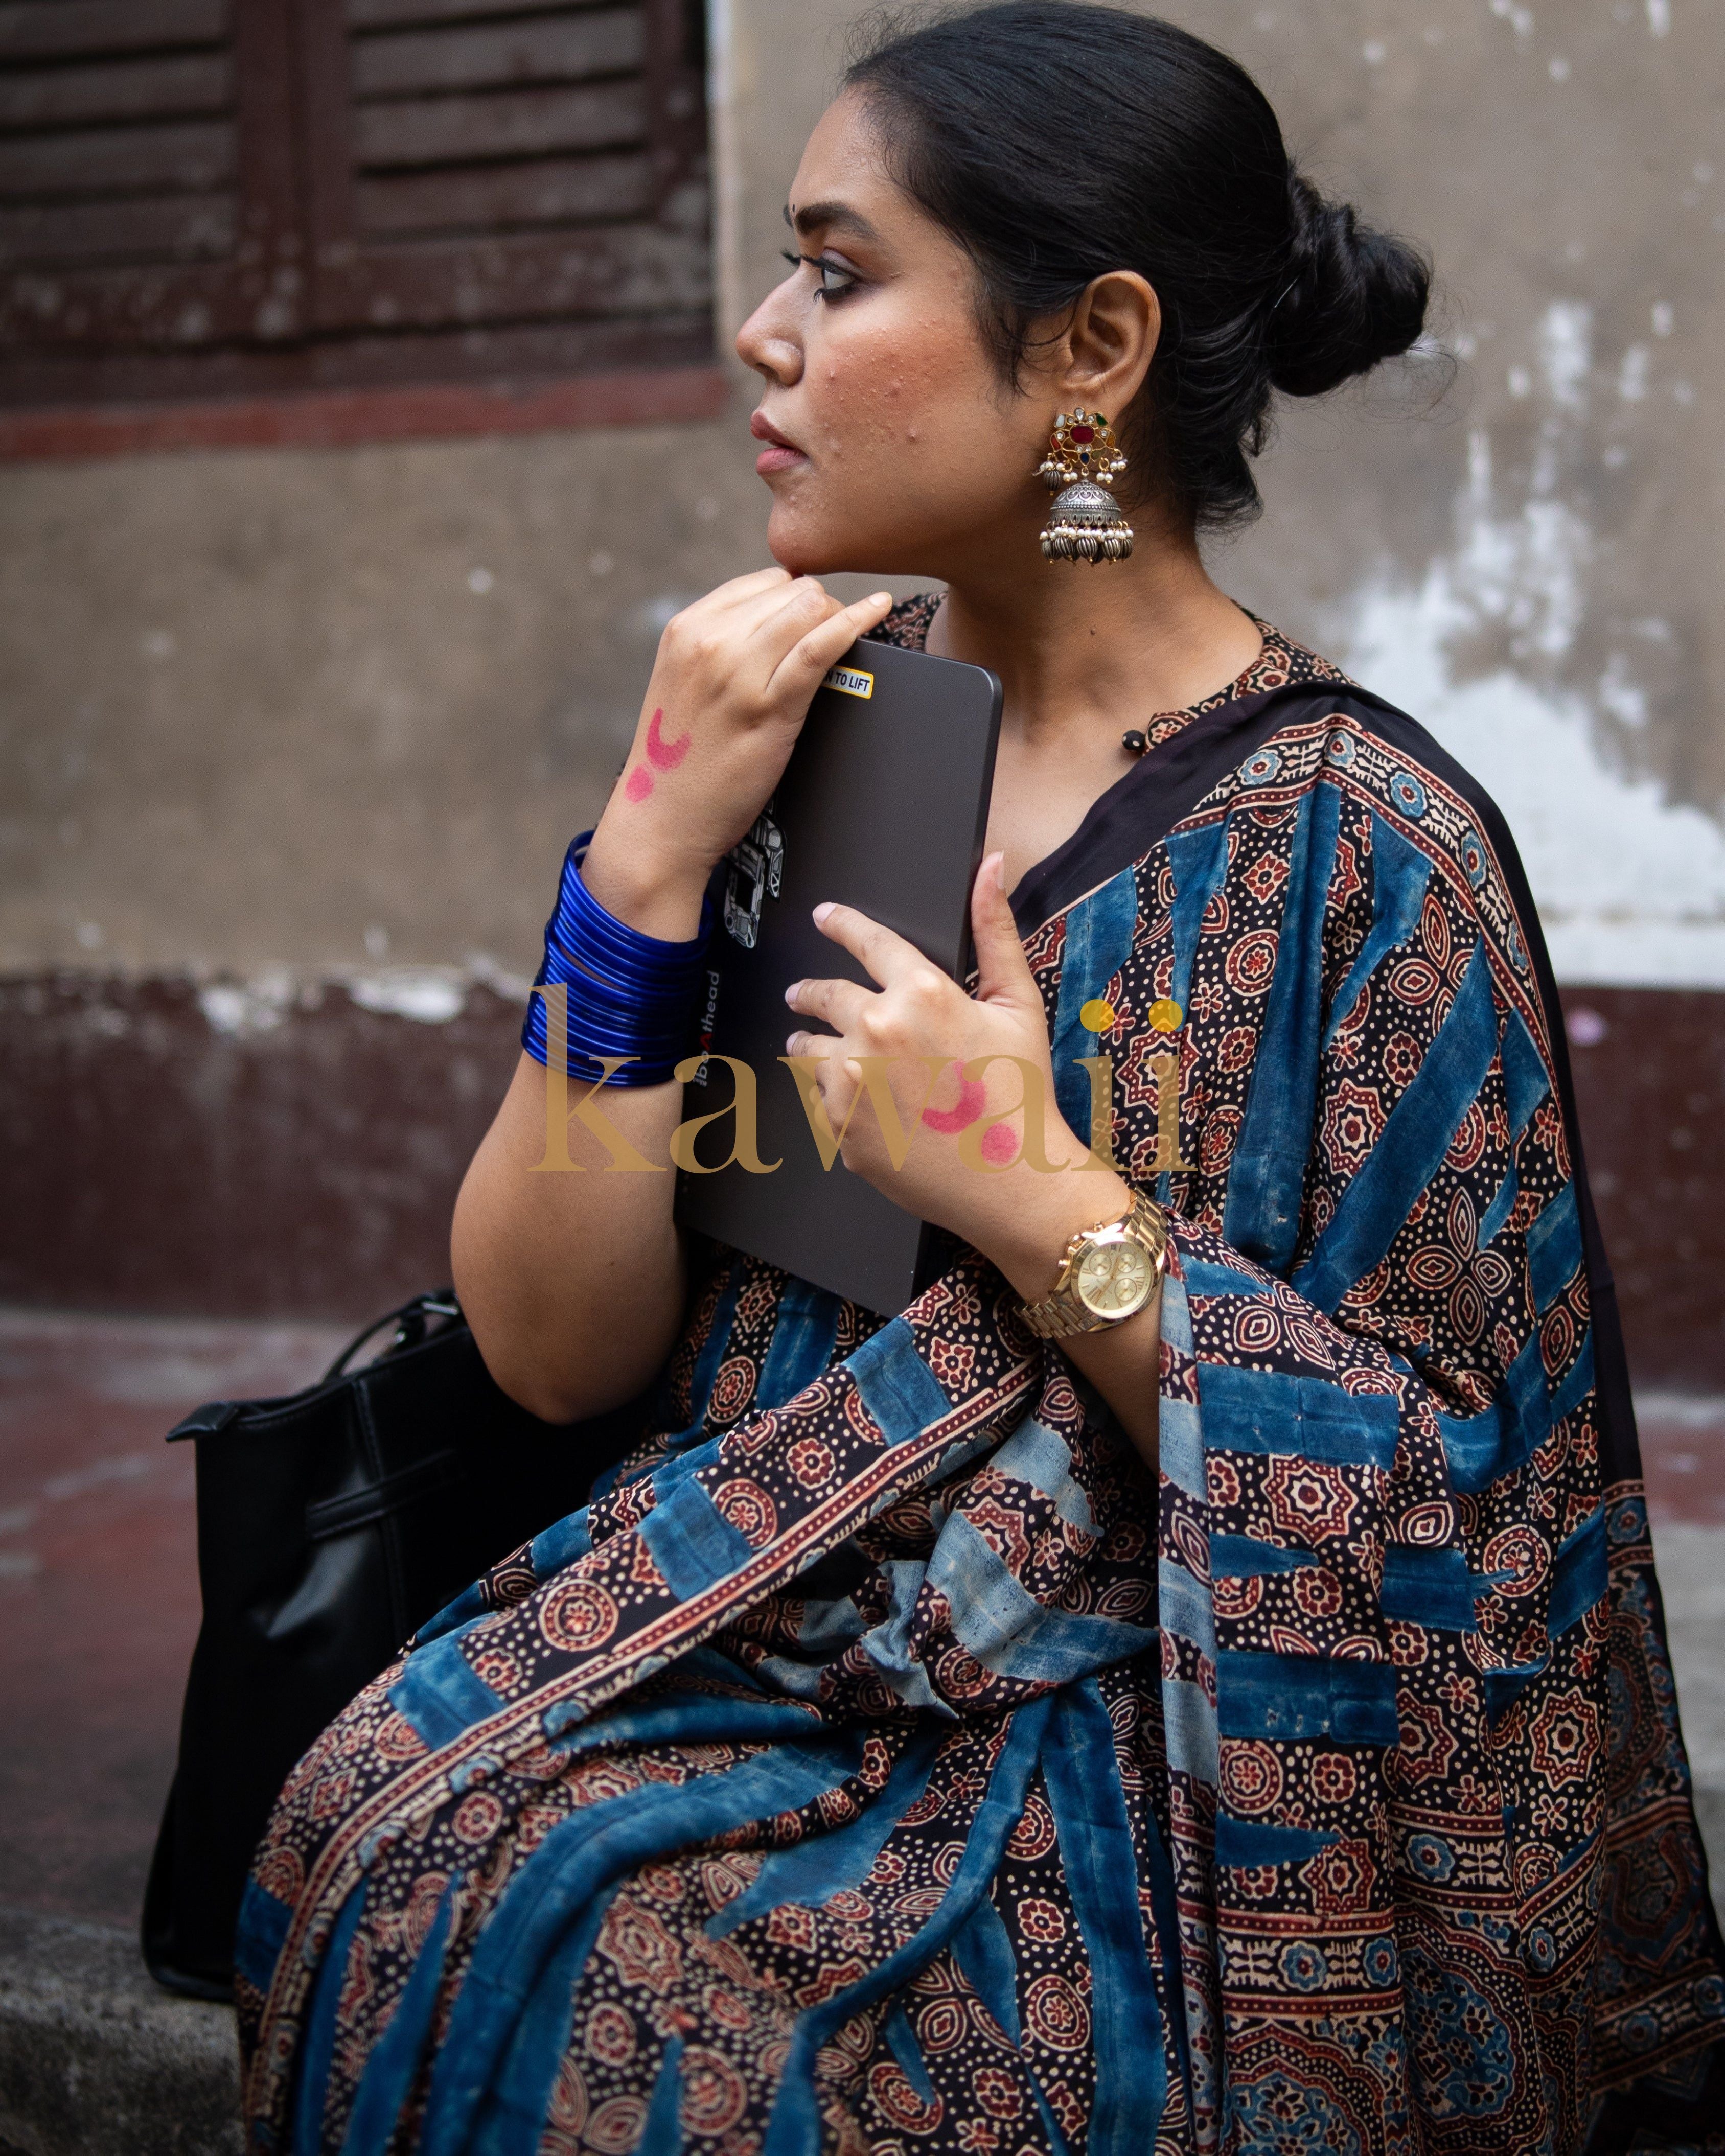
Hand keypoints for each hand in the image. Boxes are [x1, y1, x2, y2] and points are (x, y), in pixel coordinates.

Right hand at [582, 569, 891, 937]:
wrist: (662, 820)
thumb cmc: (681, 761)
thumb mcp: (687, 684)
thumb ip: (722, 648)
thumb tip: (781, 624)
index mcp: (686, 628)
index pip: (762, 582)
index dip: (796, 599)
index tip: (811, 624)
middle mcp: (708, 639)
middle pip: (792, 591)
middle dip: (821, 609)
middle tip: (831, 644)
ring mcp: (738, 670)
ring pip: (810, 609)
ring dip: (838, 619)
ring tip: (847, 644)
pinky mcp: (768, 705)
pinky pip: (821, 646)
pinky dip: (856, 623)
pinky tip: (879, 611)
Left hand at [783, 853, 1131, 1292]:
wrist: (1014, 1180)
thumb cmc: (1023, 1092)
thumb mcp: (1017, 1004)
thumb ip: (994, 931)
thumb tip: (990, 865)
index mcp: (921, 993)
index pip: (866, 941)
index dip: (842, 924)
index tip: (824, 917)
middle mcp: (876, 1030)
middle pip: (823, 995)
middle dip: (809, 991)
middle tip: (801, 993)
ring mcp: (851, 1081)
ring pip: (808, 1049)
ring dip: (808, 1043)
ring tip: (808, 1044)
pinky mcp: (840, 1126)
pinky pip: (814, 1097)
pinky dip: (824, 1092)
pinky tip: (846, 1096)